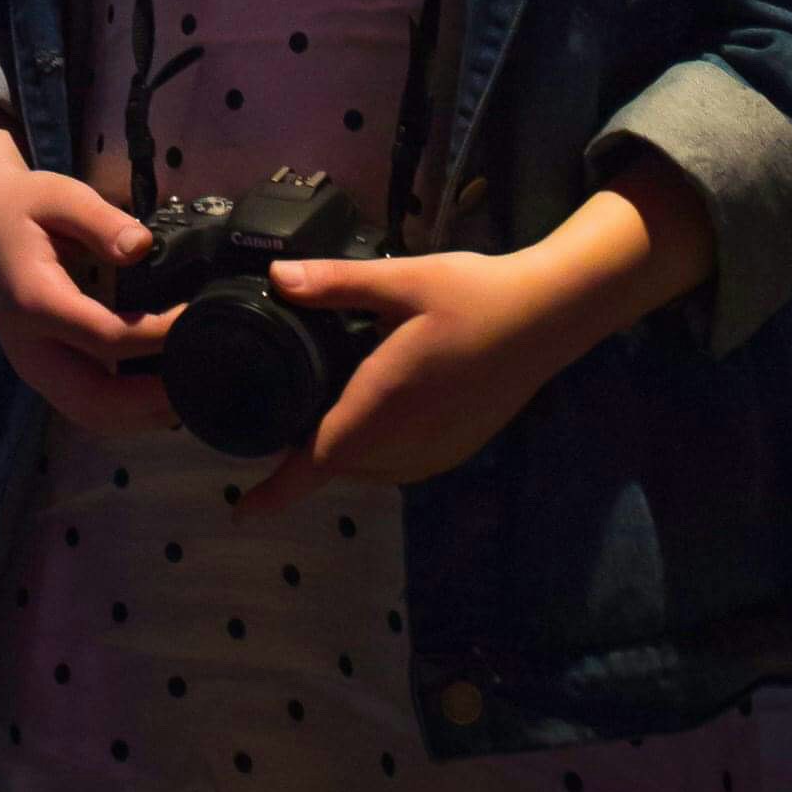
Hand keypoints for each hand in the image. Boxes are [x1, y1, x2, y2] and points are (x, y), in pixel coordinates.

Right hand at [0, 113, 183, 438]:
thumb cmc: (25, 204)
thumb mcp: (61, 196)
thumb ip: (100, 221)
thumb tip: (142, 247)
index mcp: (35, 302)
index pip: (105, 338)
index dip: (157, 337)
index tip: (198, 320)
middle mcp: (29, 347)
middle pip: (94, 400)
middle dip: (150, 402)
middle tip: (200, 382)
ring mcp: (31, 365)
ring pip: (89, 414)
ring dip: (140, 415)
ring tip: (188, 394)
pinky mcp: (41, 370)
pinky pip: (84, 405)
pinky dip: (124, 410)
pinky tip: (159, 393)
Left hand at [230, 155, 714, 522]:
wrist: (549, 317)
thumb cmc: (473, 295)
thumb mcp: (401, 280)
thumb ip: (336, 284)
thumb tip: (275, 278)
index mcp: (386, 405)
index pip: (320, 461)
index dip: (279, 490)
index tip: (242, 512)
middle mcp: (410, 442)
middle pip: (341, 464)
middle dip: (307, 456)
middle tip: (277, 415)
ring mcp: (439, 452)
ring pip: (372, 468)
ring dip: (344, 451)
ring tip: (320, 411)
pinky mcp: (459, 448)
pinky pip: (401, 465)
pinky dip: (377, 450)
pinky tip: (377, 412)